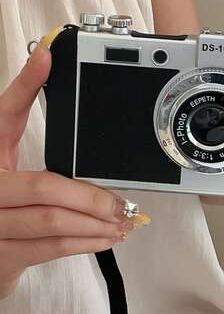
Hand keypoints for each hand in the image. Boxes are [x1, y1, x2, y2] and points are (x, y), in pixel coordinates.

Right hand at [0, 44, 132, 299]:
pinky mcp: (3, 257)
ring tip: (123, 220)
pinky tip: (106, 237)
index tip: (49, 56)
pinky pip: (51, 248)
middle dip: (91, 196)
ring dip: (95, 222)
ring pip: (52, 223)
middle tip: (121, 202)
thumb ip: (22, 111)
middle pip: (44, 188)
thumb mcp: (3, 149)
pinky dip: (85, 243)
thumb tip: (46, 61)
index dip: (26, 85)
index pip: (5, 114)